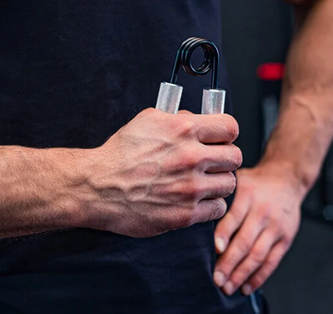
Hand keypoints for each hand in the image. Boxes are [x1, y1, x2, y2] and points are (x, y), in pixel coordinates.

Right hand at [76, 108, 241, 237]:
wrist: (97, 187)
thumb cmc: (120, 154)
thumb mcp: (149, 120)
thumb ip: (179, 118)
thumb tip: (199, 119)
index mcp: (184, 129)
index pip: (230, 127)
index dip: (227, 133)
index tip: (222, 138)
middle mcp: (191, 157)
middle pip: (235, 157)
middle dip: (225, 158)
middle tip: (214, 162)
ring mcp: (190, 187)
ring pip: (230, 183)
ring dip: (219, 182)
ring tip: (204, 181)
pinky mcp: (185, 214)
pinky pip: (218, 208)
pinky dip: (211, 204)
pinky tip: (198, 199)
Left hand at [213, 164, 305, 295]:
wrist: (287, 179)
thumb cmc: (255, 183)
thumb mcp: (238, 180)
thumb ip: (222, 196)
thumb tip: (198, 214)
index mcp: (248, 196)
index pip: (234, 218)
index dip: (224, 235)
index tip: (215, 250)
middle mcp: (263, 212)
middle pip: (245, 241)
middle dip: (230, 262)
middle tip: (216, 279)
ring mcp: (276, 227)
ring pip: (258, 255)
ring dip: (242, 274)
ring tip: (228, 287)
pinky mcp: (286, 238)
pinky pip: (272, 261)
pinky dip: (259, 277)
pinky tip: (246, 287)